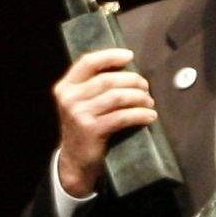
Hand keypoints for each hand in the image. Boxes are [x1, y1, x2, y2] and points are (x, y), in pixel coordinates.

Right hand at [49, 44, 159, 197]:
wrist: (75, 160)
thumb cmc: (84, 127)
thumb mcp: (81, 103)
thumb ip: (94, 85)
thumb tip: (126, 68)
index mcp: (66, 87)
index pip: (88, 62)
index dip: (110, 56)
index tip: (129, 56)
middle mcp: (69, 98)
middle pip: (107, 80)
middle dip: (132, 81)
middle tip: (146, 87)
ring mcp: (79, 115)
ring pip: (117, 97)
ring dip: (139, 98)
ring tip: (149, 102)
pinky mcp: (91, 130)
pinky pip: (122, 117)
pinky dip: (140, 115)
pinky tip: (149, 116)